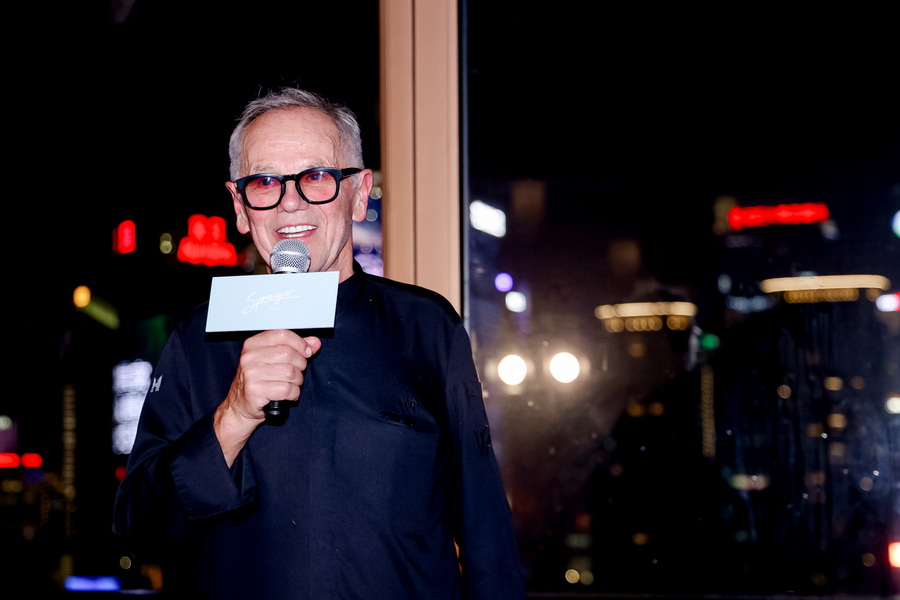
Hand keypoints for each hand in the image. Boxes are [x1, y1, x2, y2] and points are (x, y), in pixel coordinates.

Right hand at [214, 329, 321, 464]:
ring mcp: (251, 374)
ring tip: (290, 385)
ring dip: (297, 382)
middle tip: (296, 374)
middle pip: (289, 354)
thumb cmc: (257, 383)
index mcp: (253, 345)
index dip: (300, 343)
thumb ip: (295, 349)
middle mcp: (249, 357)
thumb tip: (314, 343)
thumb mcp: (273, 361)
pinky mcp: (255, 391)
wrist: (239, 408)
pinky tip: (288, 395)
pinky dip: (293, 394)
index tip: (306, 352)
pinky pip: (287, 389)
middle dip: (300, 366)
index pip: (283, 335)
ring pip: (290, 373)